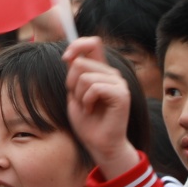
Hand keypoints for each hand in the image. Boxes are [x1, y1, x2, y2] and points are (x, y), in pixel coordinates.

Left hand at [63, 37, 136, 174]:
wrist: (98, 143)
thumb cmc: (86, 121)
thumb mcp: (74, 93)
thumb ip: (74, 74)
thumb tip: (70, 54)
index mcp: (101, 70)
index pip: (92, 43)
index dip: (77, 45)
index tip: (65, 58)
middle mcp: (112, 73)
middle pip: (80, 63)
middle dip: (71, 84)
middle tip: (80, 101)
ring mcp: (119, 83)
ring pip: (85, 77)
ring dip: (79, 95)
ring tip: (86, 107)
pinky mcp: (121, 94)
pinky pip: (94, 88)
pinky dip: (87, 101)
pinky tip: (91, 110)